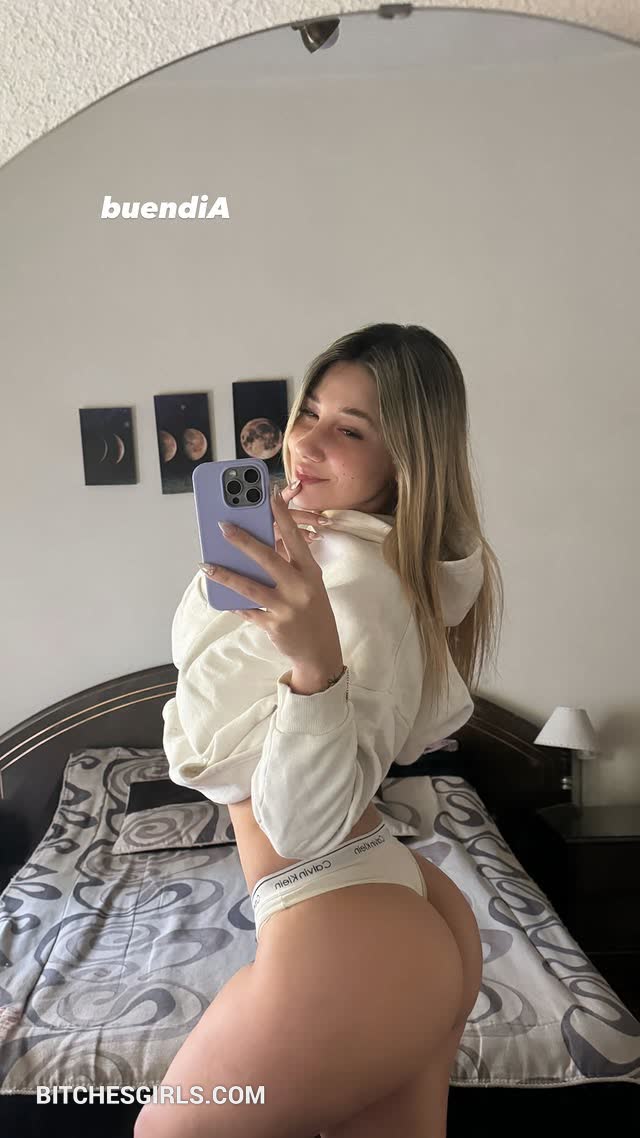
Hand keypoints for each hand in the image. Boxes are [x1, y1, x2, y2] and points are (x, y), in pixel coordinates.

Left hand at [200, 484, 342, 670]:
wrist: (320, 651)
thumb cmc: (311, 609)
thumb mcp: (308, 583)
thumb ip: (288, 564)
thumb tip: (256, 543)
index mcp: (310, 571)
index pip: (294, 537)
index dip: (281, 515)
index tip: (267, 494)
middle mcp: (300, 587)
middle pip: (268, 559)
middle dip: (243, 541)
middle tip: (222, 526)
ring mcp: (287, 607)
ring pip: (250, 587)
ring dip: (225, 574)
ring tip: (206, 564)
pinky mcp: (274, 625)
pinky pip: (247, 610)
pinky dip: (232, 602)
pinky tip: (217, 594)